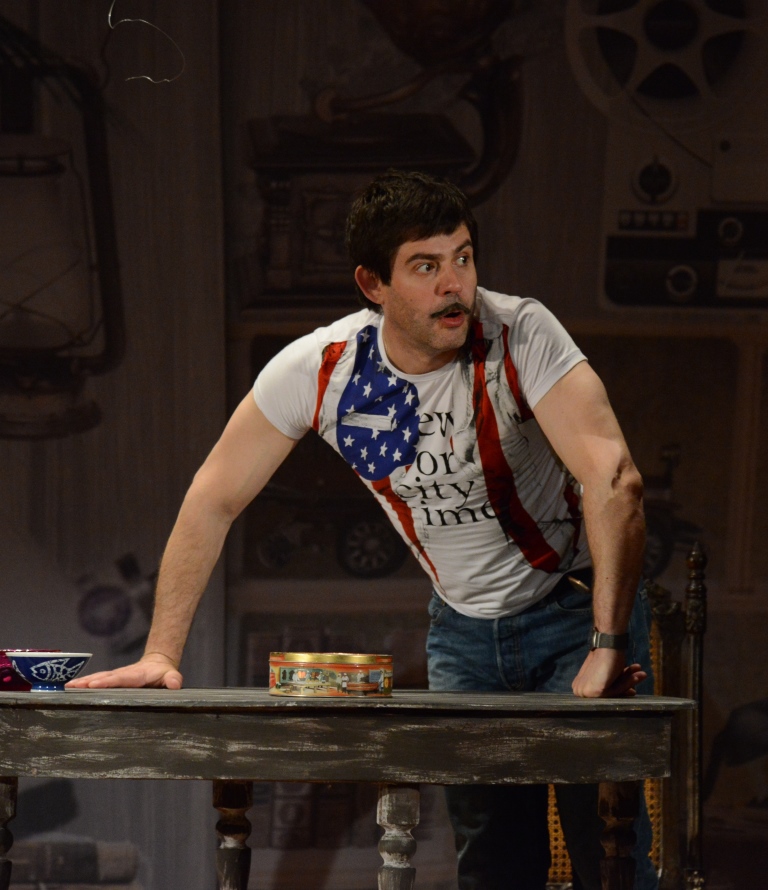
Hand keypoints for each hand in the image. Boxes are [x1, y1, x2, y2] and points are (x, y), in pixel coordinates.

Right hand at [65, 653, 182, 689]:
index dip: (106, 682)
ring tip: (67, 687)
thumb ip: (173, 679)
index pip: (119, 679)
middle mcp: (122, 674)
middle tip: (73, 687)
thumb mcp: (171, 675)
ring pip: (97, 678)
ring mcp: (116, 676)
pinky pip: (97, 681)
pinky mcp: (112, 680)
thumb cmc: (164, 673)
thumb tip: (175, 685)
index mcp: (135, 676)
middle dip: (88, 682)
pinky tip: (71, 689)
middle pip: (103, 678)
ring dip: (83, 682)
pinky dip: (84, 684)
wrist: (158, 664)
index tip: (93, 685)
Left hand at [571, 648, 646, 697]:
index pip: (602, 693)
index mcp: (580, 686)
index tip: (632, 688)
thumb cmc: (607, 656)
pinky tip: (636, 675)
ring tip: (642, 673)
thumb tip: (629, 692)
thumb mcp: (608, 674)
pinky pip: (614, 692)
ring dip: (629, 682)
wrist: (607, 643)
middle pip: (608, 694)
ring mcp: (584, 692)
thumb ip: (612, 685)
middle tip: (640, 678)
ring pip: (612, 693)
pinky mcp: (593, 692)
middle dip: (626, 686)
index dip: (619, 689)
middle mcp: (579, 691)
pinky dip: (626, 683)